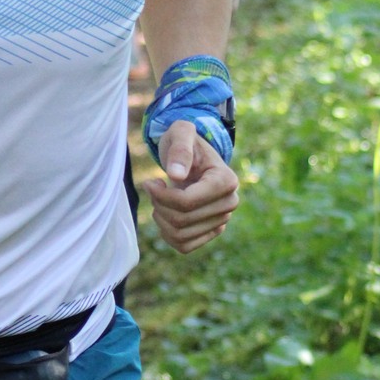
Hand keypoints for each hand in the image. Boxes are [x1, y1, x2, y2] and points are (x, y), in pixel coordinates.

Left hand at [144, 122, 238, 253]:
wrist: (193, 155)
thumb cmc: (185, 141)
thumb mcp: (180, 133)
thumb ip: (179, 150)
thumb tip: (176, 175)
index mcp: (226, 180)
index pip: (187, 202)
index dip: (161, 196)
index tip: (150, 182)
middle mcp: (229, 203)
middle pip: (182, 220)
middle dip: (159, 206)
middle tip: (154, 189)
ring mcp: (222, 220)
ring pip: (181, 235)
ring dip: (162, 220)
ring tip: (159, 200)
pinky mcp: (212, 232)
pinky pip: (185, 246)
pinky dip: (168, 234)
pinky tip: (165, 214)